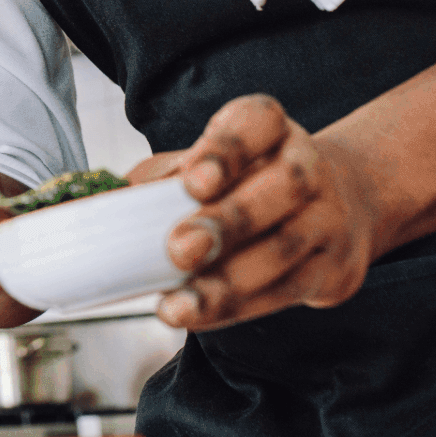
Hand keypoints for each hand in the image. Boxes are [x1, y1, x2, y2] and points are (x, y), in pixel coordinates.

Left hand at [128, 94, 380, 331]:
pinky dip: (241, 306)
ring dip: (229, 281)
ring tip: (180, 305)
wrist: (334, 207)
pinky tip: (202, 314)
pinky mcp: (334, 267)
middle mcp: (307, 164)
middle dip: (230, 220)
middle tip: (180, 249)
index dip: (227, 151)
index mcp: (270, 128)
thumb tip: (101, 210)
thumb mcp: (204, 166)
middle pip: (283, 185)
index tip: (193, 182)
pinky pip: (289, 290)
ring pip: (286, 247)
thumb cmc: (245, 182)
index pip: (257, 121)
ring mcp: (328, 217)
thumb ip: (160, 181)